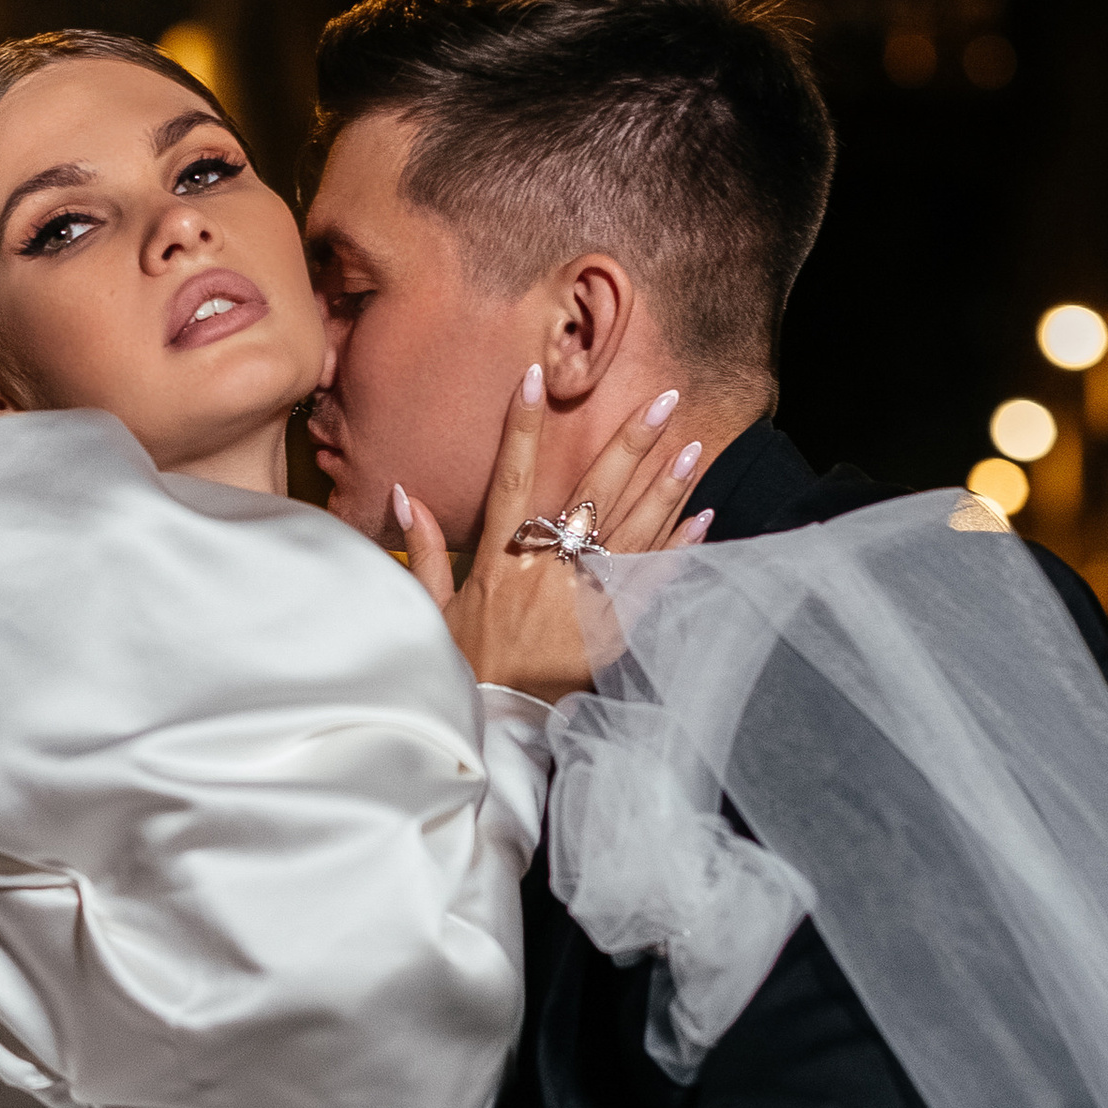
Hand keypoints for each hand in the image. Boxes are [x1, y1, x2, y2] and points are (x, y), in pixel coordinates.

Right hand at [395, 367, 714, 706]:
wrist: (495, 730)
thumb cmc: (464, 668)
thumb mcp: (433, 610)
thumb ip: (425, 550)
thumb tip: (402, 491)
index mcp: (499, 563)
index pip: (510, 480)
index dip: (521, 427)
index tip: (534, 376)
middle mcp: (545, 574)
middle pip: (591, 496)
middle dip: (629, 444)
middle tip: (665, 400)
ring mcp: (583, 603)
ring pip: (631, 533)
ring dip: (665, 489)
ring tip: (694, 447)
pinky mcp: (613, 634)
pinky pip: (652, 584)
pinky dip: (679, 551)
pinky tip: (705, 519)